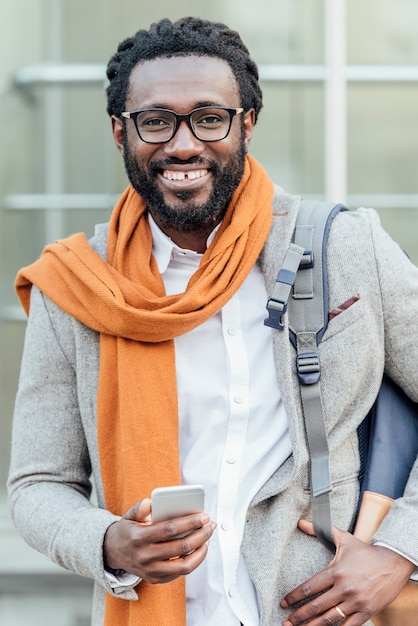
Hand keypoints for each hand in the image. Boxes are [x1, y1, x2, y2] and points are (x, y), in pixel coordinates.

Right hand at [103, 499, 215, 583]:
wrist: (113, 553)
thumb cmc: (127, 530)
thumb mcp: (128, 516)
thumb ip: (139, 508)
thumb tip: (149, 503)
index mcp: (139, 538)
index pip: (170, 530)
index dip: (189, 523)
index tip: (204, 516)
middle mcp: (146, 557)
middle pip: (181, 547)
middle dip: (201, 534)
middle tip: (211, 525)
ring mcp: (151, 571)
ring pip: (184, 565)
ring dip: (201, 551)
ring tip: (208, 538)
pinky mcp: (156, 579)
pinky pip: (180, 573)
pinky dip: (193, 561)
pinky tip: (199, 548)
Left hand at [280, 519, 414, 624]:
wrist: (393, 562)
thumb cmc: (366, 551)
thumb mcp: (343, 538)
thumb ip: (320, 530)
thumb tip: (301, 522)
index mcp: (335, 571)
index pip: (309, 587)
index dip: (294, 597)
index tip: (284, 603)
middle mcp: (344, 588)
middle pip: (316, 606)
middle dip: (299, 616)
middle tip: (287, 622)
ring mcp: (356, 601)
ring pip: (330, 619)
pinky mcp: (367, 611)